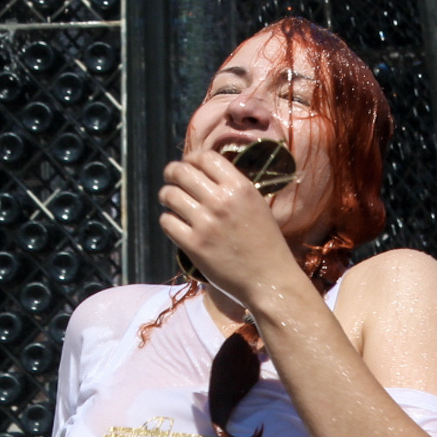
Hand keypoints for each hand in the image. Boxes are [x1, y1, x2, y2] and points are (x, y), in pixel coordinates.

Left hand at [157, 149, 302, 314]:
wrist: (270, 279)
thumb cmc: (266, 243)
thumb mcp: (257, 204)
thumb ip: (233, 187)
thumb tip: (204, 173)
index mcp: (240, 187)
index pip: (205, 157)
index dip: (191, 158)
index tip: (188, 164)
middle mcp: (221, 201)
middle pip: (181, 171)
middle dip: (172, 172)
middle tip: (171, 178)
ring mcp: (205, 223)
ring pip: (169, 195)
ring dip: (166, 195)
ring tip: (170, 200)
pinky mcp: (194, 245)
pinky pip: (167, 222)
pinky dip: (168, 220)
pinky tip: (175, 224)